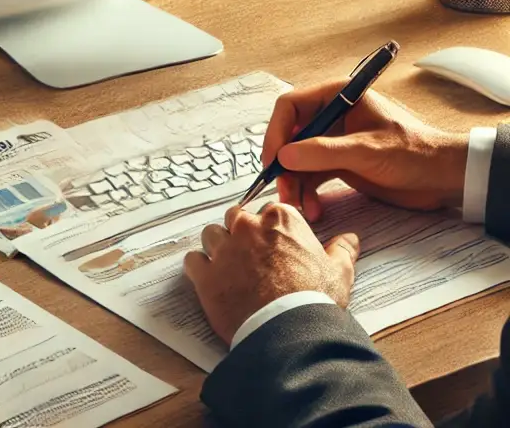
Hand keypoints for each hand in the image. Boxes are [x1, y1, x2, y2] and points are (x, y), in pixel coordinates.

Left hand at [183, 202, 358, 345]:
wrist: (289, 332)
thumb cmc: (314, 301)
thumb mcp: (339, 273)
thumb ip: (342, 250)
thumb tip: (350, 238)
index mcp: (279, 220)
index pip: (269, 209)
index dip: (271, 228)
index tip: (275, 244)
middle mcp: (247, 227)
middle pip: (236, 217)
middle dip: (241, 232)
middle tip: (252, 257)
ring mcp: (224, 249)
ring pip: (211, 234)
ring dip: (218, 247)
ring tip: (230, 268)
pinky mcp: (205, 273)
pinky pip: (193, 260)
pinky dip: (199, 269)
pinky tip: (211, 281)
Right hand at [263, 80, 469, 220]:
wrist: (444, 178)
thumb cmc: (414, 153)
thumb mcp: (367, 151)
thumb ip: (323, 152)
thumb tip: (283, 156)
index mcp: (337, 96)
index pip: (291, 106)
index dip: (276, 132)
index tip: (272, 161)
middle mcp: (331, 115)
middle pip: (290, 135)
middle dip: (284, 164)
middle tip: (283, 191)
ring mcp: (333, 140)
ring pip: (298, 158)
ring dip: (294, 182)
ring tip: (298, 206)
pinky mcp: (339, 162)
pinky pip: (312, 174)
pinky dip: (308, 191)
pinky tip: (312, 208)